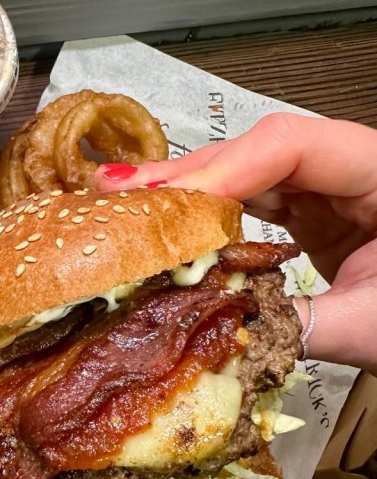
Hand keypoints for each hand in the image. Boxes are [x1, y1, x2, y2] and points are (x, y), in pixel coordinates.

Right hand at [95, 112, 376, 371]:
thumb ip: (301, 327)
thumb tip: (220, 335)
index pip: (293, 144)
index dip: (225, 168)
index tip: (171, 203)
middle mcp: (353, 167)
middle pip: (258, 152)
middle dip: (189, 176)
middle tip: (124, 197)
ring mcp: (331, 189)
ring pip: (248, 174)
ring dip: (189, 193)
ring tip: (131, 207)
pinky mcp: (313, 214)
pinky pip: (252, 204)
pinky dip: (209, 218)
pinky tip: (172, 226)